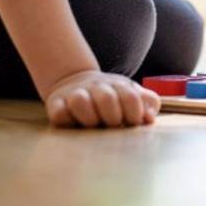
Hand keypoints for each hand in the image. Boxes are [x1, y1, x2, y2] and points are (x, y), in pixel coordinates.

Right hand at [43, 69, 160, 128]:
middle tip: (112, 125)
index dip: (135, 114)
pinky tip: (73, 123)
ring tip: (93, 124)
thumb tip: (149, 118)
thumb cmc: (111, 96)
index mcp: (118, 85)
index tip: (132, 123)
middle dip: (113, 117)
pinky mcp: (56, 104)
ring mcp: (75, 94)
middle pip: (107, 99)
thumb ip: (148, 103)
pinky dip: (66, 119)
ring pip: (80, 102)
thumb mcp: (132, 94)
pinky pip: (58, 112)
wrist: (75, 81)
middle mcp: (96, 87)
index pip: (131, 98)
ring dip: (89, 118)